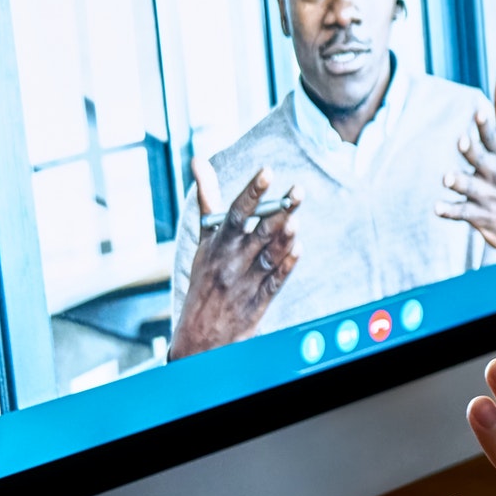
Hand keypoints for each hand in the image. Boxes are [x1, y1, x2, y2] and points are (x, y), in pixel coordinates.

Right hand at [168, 161, 300, 359]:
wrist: (197, 336)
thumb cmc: (205, 277)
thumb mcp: (203, 239)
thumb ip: (208, 199)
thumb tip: (198, 160)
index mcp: (217, 243)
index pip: (236, 213)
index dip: (252, 192)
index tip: (266, 171)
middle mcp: (231, 261)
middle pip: (258, 232)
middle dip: (279, 211)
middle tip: (298, 190)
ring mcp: (245, 282)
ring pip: (268, 256)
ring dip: (283, 238)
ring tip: (296, 218)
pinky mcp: (258, 302)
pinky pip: (274, 282)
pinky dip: (286, 266)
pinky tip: (298, 249)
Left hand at [438, 71, 495, 254]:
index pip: (493, 137)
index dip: (484, 125)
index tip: (478, 111)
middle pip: (481, 159)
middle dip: (472, 150)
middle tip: (461, 140)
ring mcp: (488, 194)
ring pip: (470, 186)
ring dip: (459, 181)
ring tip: (446, 177)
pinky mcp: (478, 214)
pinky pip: (461, 212)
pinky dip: (449, 210)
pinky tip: (436, 208)